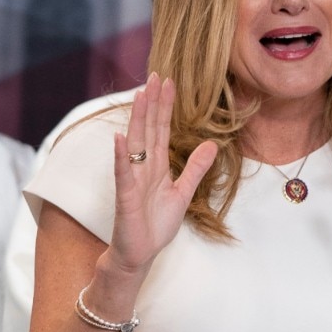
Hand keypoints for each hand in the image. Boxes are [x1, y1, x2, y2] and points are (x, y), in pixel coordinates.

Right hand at [105, 74, 217, 273]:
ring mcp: (132, 180)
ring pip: (135, 144)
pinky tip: (120, 137)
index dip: (165, 106)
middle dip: (152, 103)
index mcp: (157, 166)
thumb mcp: (183, 193)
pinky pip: (123, 174)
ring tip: (140, 96)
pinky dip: (121, 156)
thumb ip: (196, 168)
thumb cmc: (156, 225)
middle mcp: (143, 168)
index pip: (161, 129)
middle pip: (148, 129)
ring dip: (137, 120)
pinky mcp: (125, 197)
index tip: (169, 82)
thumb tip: (212, 143)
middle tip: (155, 76)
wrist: (139, 254)